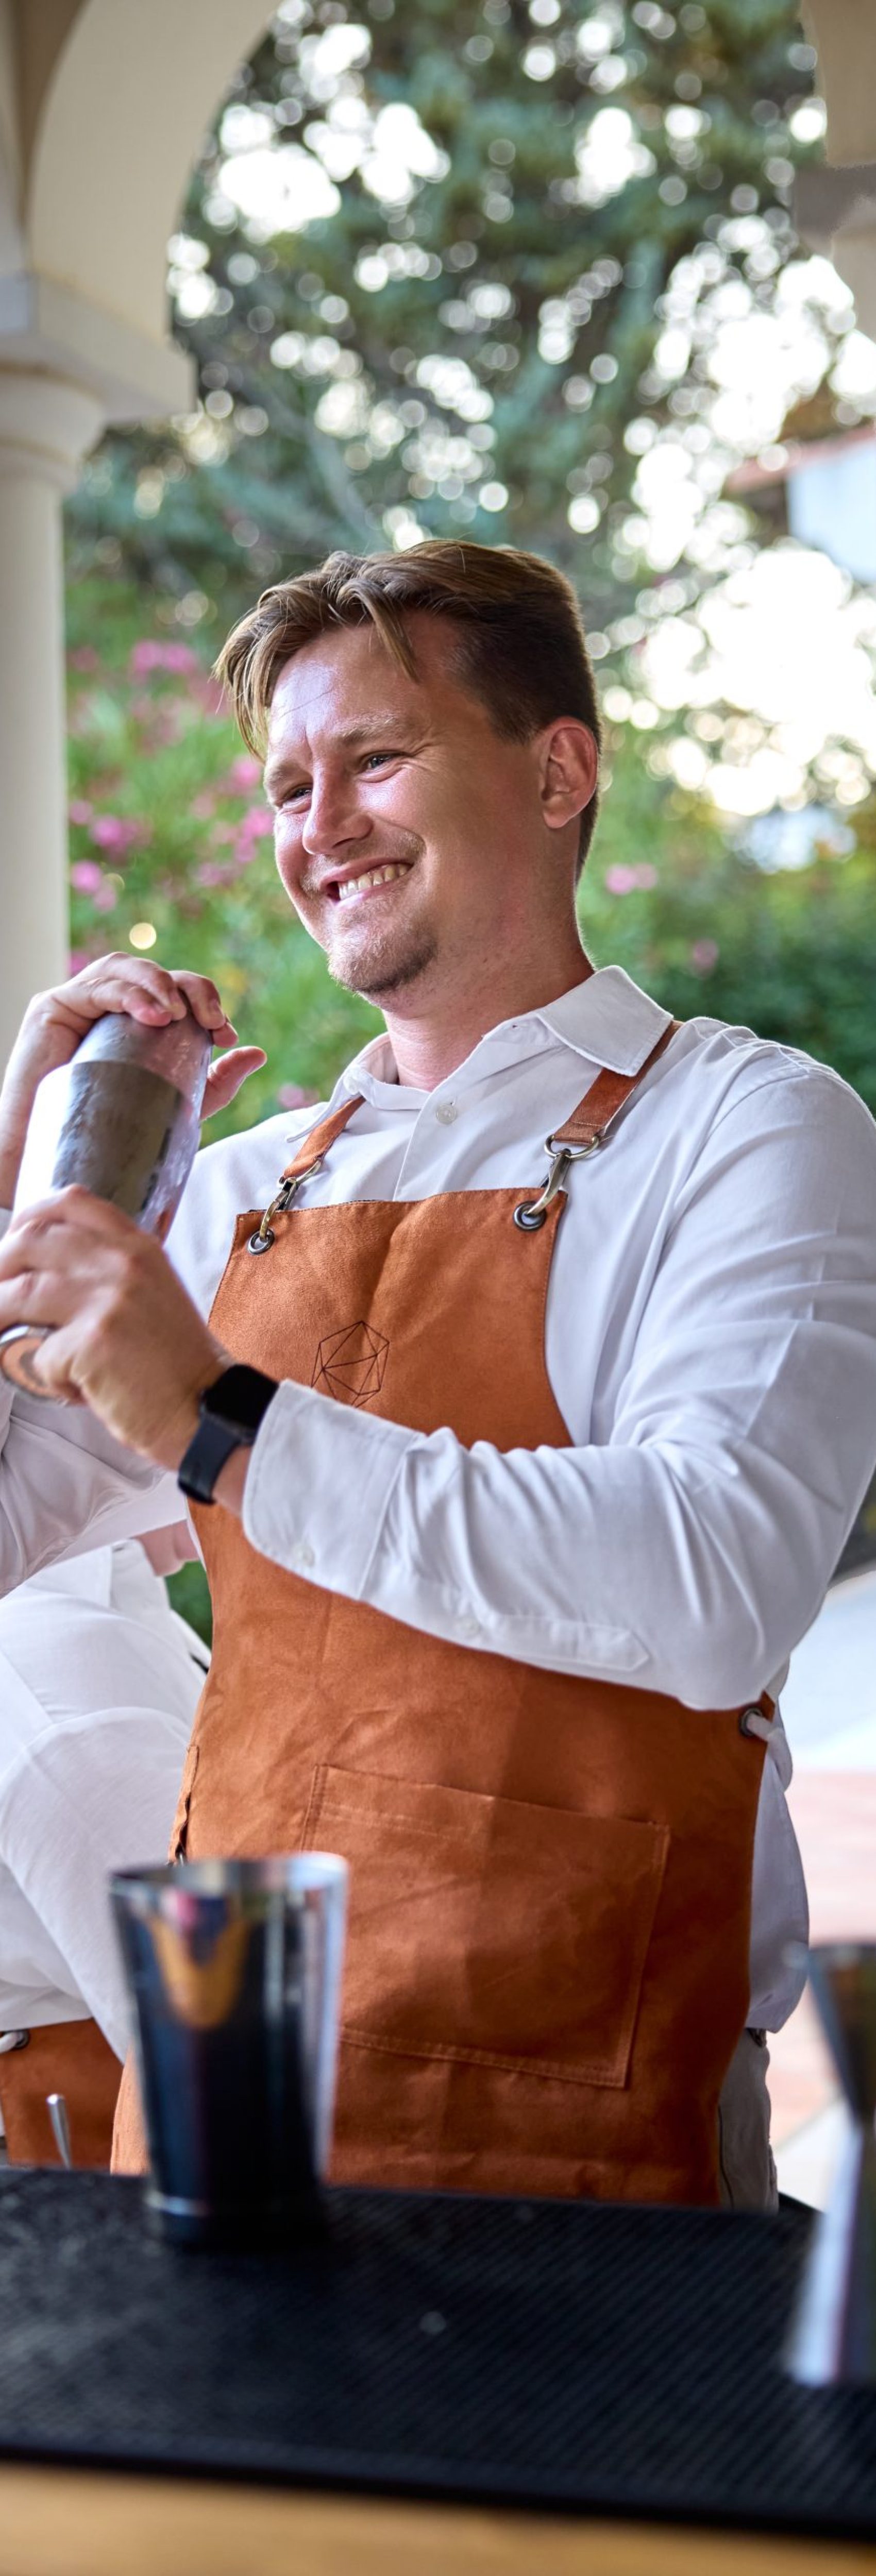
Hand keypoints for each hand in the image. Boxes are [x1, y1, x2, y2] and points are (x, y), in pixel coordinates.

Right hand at [0, 955, 265, 1207]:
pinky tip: (154, 1016)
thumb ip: (217, 1080)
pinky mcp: (52, 1008)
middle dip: (191, 989)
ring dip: (159, 985)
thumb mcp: (178, 1102)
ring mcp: (78, 1003)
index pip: (173, 991)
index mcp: (133, 1020)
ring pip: (124, 969)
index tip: (226, 1033)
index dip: (204, 1000)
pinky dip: (129, 995)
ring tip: (179, 1016)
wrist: (59, 1161)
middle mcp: (106, 1005)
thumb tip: (257, 1053)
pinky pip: (95, 988)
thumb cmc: (113, 1134)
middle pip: (153, 973)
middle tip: (214, 1020)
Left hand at [0, 1188, 227, 1466]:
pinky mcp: (94, 1341)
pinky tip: (71, 1388)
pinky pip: (40, 1353)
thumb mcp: (154, 1293)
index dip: (29, 1217)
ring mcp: (108, 1299)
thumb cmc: (177, 1364)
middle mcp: (123, 1263)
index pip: (72, 1202)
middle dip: (0, 1268)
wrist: (208, 1408)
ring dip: (1, 1317)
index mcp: (138, 1247)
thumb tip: (50, 1273)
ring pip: (20, 1294)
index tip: (13, 1237)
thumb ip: (112, 1273)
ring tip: (6, 1339)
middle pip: (32, 1242)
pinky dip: (45, 1376)